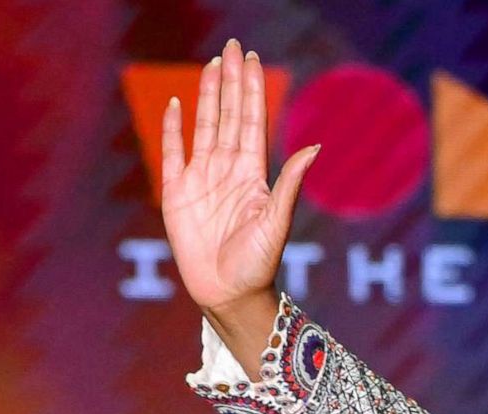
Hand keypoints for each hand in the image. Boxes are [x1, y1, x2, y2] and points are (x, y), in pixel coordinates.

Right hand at [161, 37, 318, 312]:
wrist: (229, 292)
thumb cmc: (258, 263)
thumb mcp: (277, 221)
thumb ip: (290, 183)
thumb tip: (313, 147)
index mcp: (254, 174)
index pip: (252, 121)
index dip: (252, 90)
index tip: (252, 61)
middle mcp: (229, 170)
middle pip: (230, 116)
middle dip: (231, 82)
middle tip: (233, 47)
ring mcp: (202, 178)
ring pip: (206, 127)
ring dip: (208, 96)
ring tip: (212, 66)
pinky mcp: (178, 192)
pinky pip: (174, 152)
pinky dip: (174, 129)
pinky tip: (178, 105)